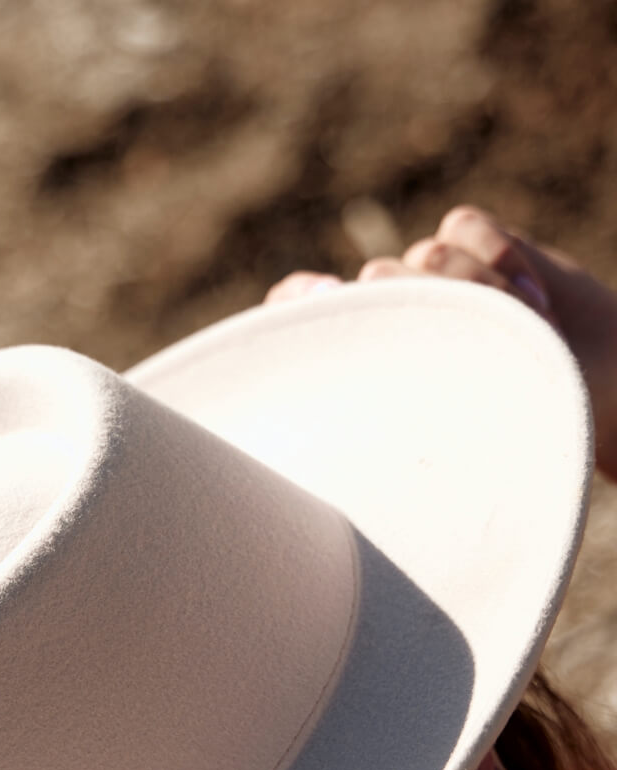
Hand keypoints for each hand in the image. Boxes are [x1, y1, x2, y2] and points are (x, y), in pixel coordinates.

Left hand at [266, 205, 616, 478]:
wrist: (598, 387)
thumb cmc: (519, 420)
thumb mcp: (448, 413)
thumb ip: (382, 368)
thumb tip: (318, 306)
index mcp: (371, 365)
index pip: (305, 314)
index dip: (306, 306)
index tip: (324, 310)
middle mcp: (394, 316)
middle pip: (376, 282)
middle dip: (426, 312)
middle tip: (472, 352)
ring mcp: (434, 279)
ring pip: (425, 256)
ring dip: (475, 290)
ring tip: (522, 328)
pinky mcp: (475, 243)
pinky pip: (462, 225)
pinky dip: (494, 253)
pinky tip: (532, 298)